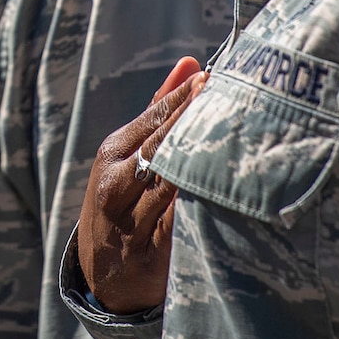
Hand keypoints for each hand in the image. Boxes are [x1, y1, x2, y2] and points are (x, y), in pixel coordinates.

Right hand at [77, 56, 206, 314]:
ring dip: (202, 165)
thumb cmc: (125, 201)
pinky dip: (201, 208)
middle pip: (160, 147)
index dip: (184, 98)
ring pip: (169, 186)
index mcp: (113, 153)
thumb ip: (159, 112)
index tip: (215, 78)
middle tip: (229, 99)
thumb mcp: (130, 157)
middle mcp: (115, 185)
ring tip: (235, 142)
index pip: (153, 118)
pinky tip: (228, 194)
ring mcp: (129, 221)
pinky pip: (178, 226)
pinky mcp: (148, 255)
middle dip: (194, 123)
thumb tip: (190, 64)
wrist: (103, 274)